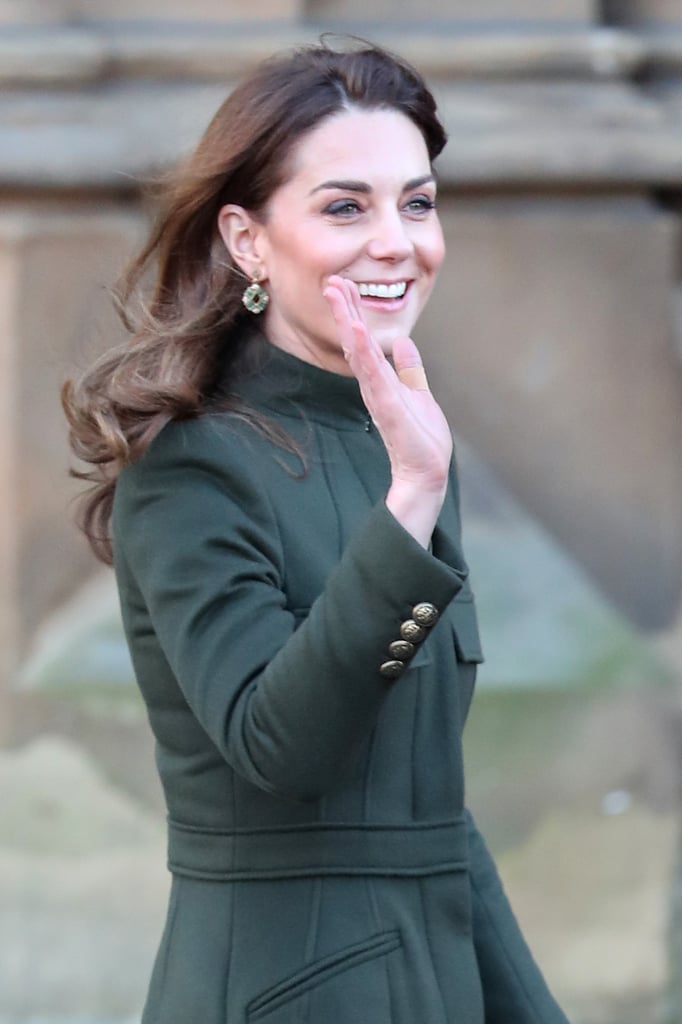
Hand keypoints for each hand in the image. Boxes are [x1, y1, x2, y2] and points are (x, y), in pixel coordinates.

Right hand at [324, 276, 452, 545]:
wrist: (425, 473)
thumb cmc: (421, 439)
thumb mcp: (418, 392)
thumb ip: (409, 368)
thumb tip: (403, 342)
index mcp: (381, 380)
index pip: (363, 341)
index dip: (352, 312)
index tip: (342, 285)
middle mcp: (375, 385)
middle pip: (355, 341)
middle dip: (344, 309)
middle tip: (331, 280)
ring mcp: (379, 395)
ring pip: (359, 352)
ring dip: (348, 321)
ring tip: (337, 294)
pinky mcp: (387, 407)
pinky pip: (373, 374)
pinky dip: (365, 352)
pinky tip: (358, 331)